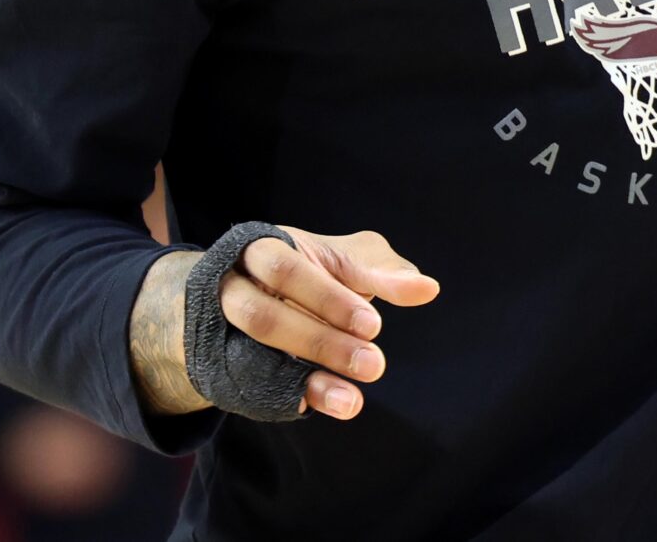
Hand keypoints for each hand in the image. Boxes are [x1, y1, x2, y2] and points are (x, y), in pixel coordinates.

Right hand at [135, 224, 438, 421]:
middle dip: (320, 343)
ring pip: (255, 359)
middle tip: (374, 365)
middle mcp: (234, 291)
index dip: (328, 299)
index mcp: (260, 250)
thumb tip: (428, 288)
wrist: (251, 293)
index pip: (285, 270)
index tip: (374, 325)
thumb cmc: (308, 268)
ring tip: (354, 402)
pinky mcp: (234, 370)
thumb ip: (381, 270)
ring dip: (309, 381)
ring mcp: (228, 334)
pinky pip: (258, 390)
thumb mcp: (341, 258)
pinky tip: (334, 404)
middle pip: (263, 318)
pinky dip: (297, 399)